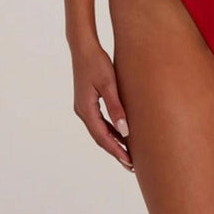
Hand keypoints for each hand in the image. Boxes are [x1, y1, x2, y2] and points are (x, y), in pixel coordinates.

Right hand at [71, 42, 133, 172]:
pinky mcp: (88, 101)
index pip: (103, 137)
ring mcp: (84, 106)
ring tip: (128, 154)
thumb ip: (116, 107)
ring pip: (100, 130)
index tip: (129, 162)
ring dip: (113, 141)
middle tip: (131, 165)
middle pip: (100, 137)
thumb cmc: (96, 63)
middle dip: (115, 151)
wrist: (83, 47)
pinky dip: (110, 130)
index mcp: (86, 109)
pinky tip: (120, 133)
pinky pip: (100, 121)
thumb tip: (124, 131)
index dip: (116, 151)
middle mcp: (83, 111)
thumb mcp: (108, 84)